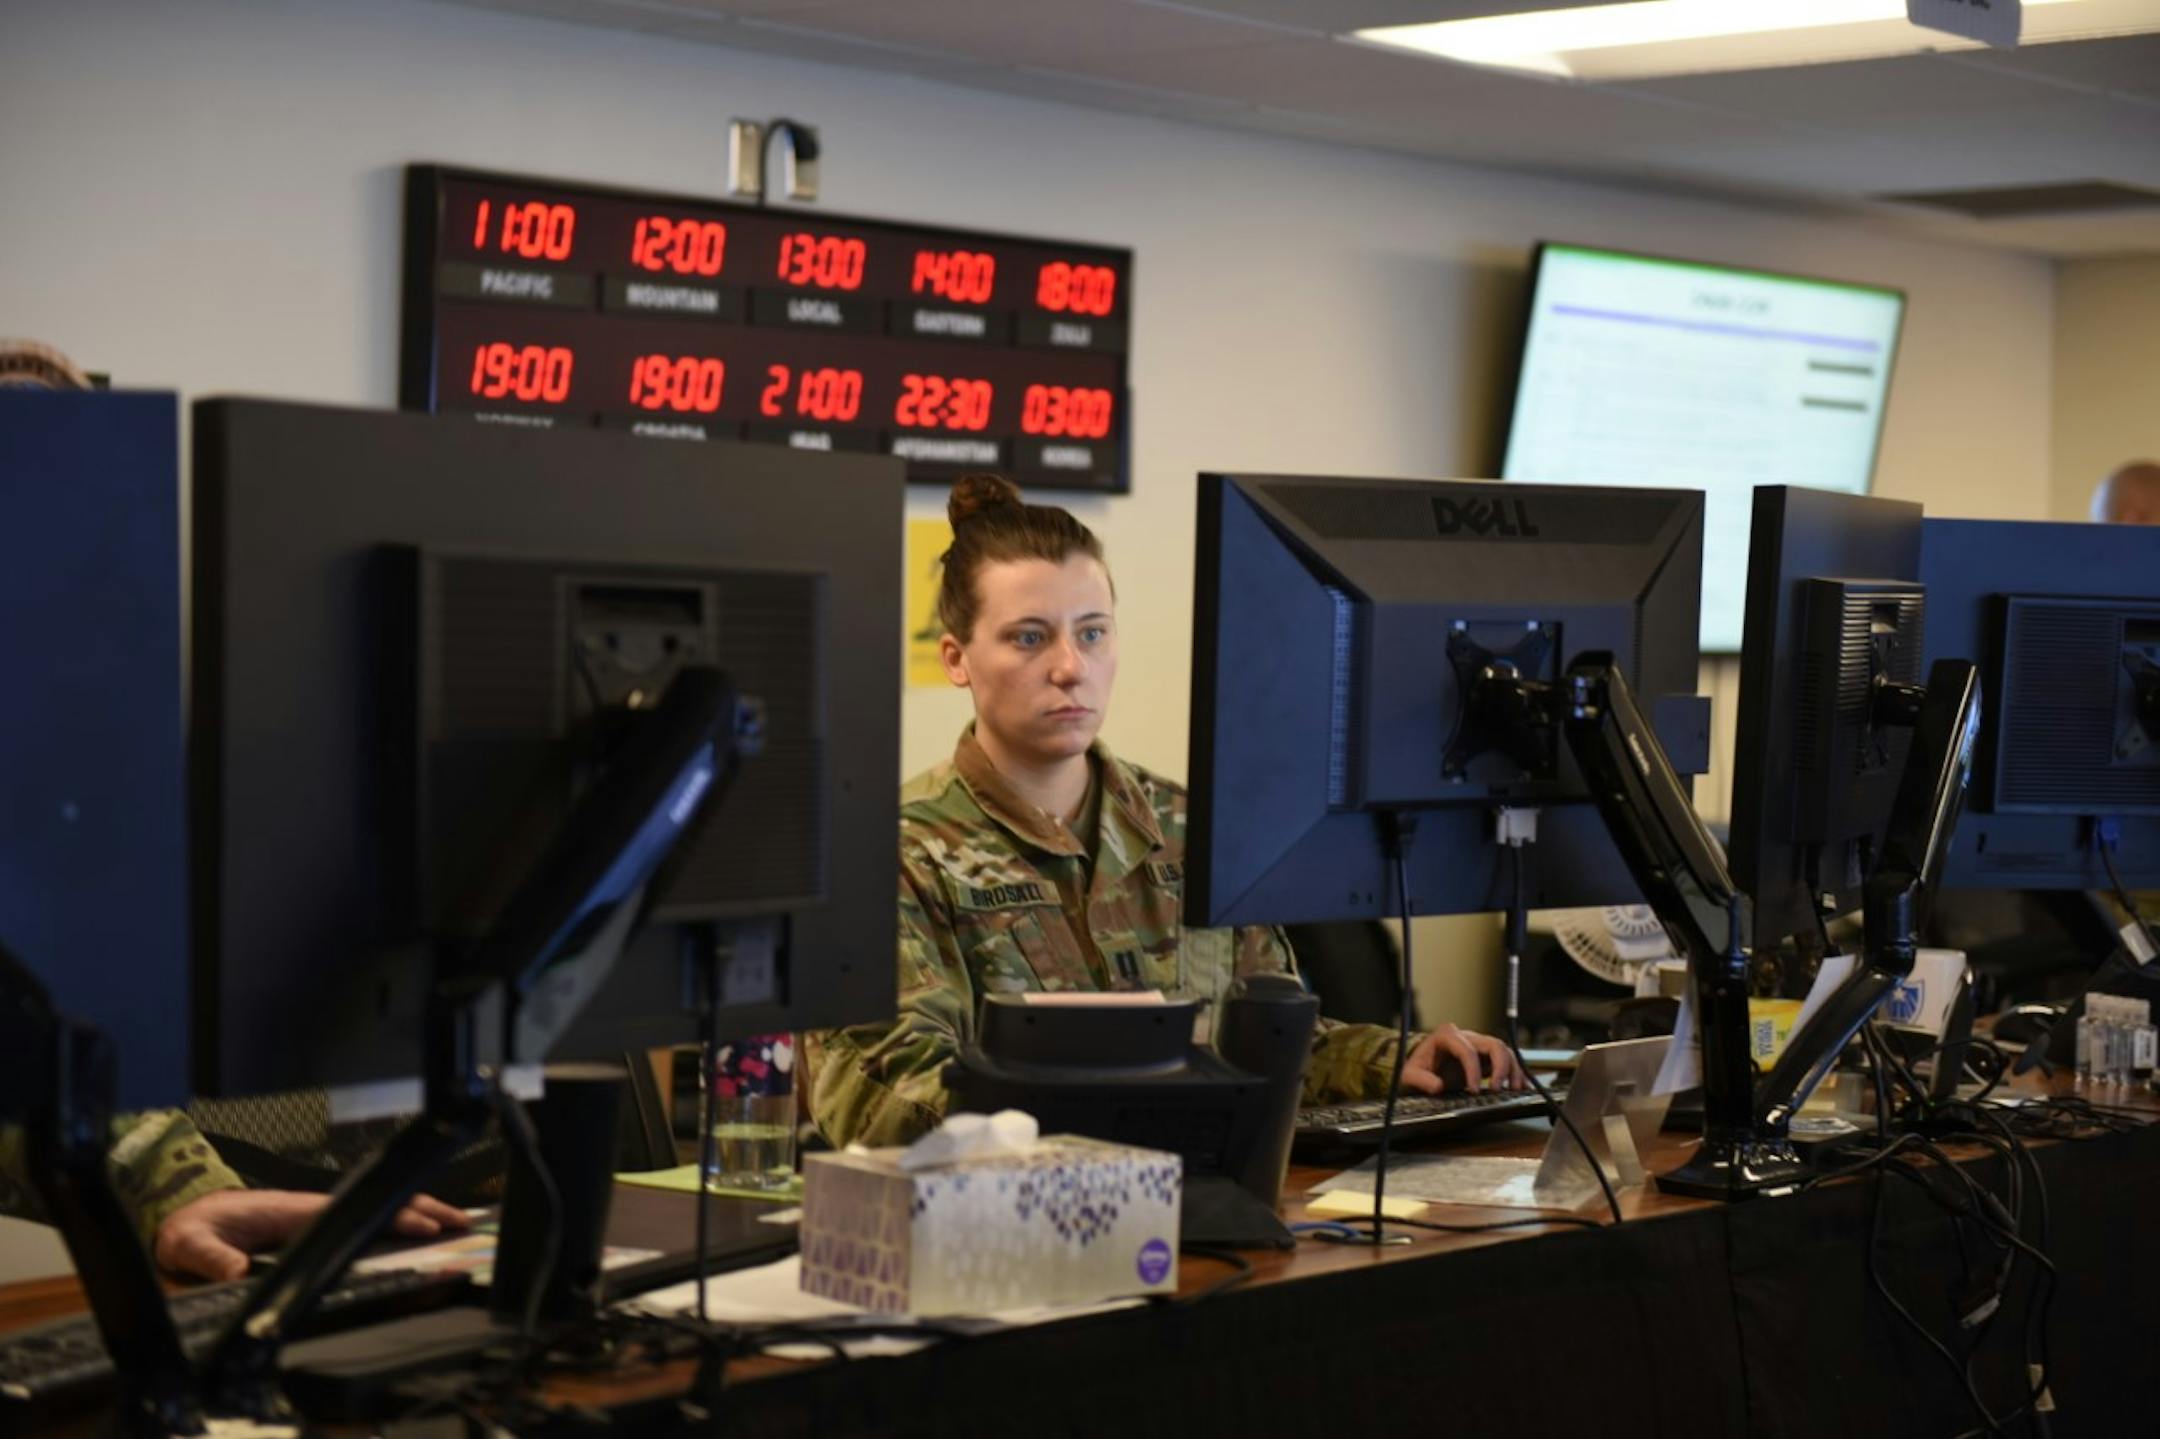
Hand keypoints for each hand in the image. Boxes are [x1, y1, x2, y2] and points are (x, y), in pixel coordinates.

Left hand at [154, 1189, 470, 1282]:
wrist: (186, 1223)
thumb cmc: (192, 1229)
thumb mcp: (191, 1243)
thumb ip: (213, 1257)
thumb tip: (239, 1273)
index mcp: (293, 1210)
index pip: (355, 1211)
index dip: (393, 1216)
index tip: (425, 1226)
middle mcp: (312, 1208)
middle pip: (376, 1203)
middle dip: (422, 1208)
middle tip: (462, 1221)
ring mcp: (316, 1216)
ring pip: (376, 1209)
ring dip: (417, 1212)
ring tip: (455, 1222)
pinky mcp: (315, 1228)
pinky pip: (363, 1222)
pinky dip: (398, 1221)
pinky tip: (420, 1230)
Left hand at [1400, 1024, 1526, 1094]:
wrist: (1420, 1066)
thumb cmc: (1416, 1067)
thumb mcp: (1409, 1074)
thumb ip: (1420, 1079)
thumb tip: (1438, 1086)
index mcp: (1447, 1036)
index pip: (1467, 1050)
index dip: (1473, 1070)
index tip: (1472, 1090)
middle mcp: (1466, 1037)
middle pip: (1493, 1045)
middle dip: (1500, 1067)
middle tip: (1497, 1089)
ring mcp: (1478, 1046)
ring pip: (1504, 1051)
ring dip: (1512, 1070)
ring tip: (1514, 1089)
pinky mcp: (1486, 1057)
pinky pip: (1506, 1060)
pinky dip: (1514, 1072)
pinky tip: (1518, 1086)